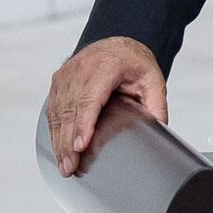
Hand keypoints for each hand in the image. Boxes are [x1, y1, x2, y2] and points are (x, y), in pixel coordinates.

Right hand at [46, 36, 166, 176]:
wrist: (116, 45)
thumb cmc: (133, 62)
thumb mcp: (153, 79)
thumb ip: (156, 104)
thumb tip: (159, 129)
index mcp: (106, 66)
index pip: (90, 98)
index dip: (84, 123)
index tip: (80, 145)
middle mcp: (81, 69)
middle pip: (70, 110)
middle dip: (68, 142)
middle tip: (70, 167)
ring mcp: (66, 76)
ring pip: (58, 113)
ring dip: (59, 141)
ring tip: (64, 166)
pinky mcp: (57, 83)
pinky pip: (53, 110)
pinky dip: (54, 132)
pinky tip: (58, 150)